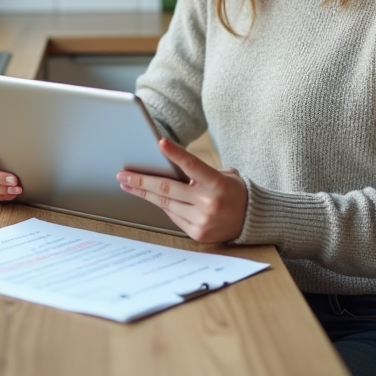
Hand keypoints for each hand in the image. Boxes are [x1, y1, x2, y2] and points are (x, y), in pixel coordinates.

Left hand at [116, 138, 247, 242]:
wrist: (252, 221)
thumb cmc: (235, 192)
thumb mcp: (224, 175)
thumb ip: (199, 172)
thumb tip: (167, 167)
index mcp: (217, 183)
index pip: (192, 165)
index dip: (175, 153)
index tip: (160, 142)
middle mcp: (209, 203)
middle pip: (167, 188)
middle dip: (141, 180)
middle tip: (123, 174)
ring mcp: (202, 220)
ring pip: (165, 203)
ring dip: (144, 193)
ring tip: (129, 184)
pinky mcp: (197, 233)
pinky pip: (173, 216)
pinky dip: (162, 205)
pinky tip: (151, 197)